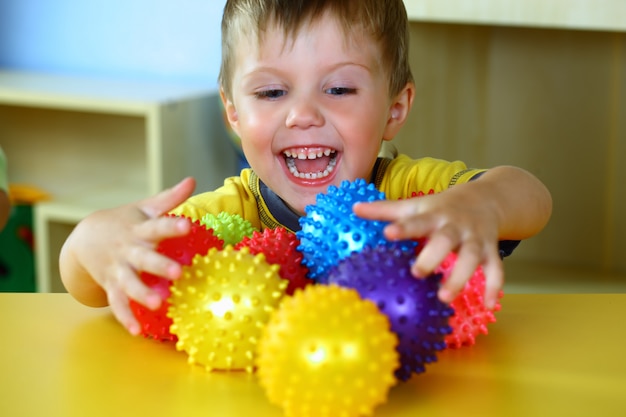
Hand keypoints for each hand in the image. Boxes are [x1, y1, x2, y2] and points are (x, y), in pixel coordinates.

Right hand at [61, 177, 195, 334]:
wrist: (84, 237)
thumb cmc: (124, 221)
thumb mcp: (144, 207)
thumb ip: (170, 198)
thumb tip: (193, 180)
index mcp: (139, 230)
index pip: (158, 226)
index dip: (172, 226)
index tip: (187, 225)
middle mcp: (128, 251)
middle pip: (144, 259)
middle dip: (160, 266)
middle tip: (178, 273)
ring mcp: (118, 270)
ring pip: (129, 284)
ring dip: (142, 294)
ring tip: (158, 304)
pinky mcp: (111, 286)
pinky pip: (118, 303)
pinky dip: (126, 317)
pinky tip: (137, 331)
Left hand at [353, 185, 503, 308]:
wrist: (487, 199)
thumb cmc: (442, 206)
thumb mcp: (416, 205)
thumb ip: (386, 209)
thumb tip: (354, 208)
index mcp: (434, 215)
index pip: (416, 220)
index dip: (403, 227)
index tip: (388, 233)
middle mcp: (455, 226)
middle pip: (445, 240)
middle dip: (432, 256)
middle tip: (416, 273)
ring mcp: (475, 239)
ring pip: (471, 258)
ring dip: (460, 277)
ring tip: (444, 298)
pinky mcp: (491, 251)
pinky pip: (496, 270)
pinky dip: (495, 288)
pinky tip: (489, 306)